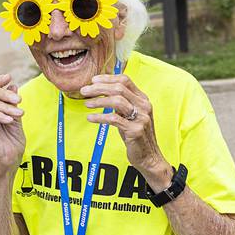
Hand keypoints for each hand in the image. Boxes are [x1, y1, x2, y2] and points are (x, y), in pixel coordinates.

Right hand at [0, 74, 25, 176]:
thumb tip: (13, 85)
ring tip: (19, 114)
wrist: (11, 157)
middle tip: (19, 100)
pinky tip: (10, 120)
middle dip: (5, 93)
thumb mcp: (16, 116)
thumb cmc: (14, 138)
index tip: (8, 76)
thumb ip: (13, 103)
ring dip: (7, 107)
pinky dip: (0, 116)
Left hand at [81, 74, 171, 190]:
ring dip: (98, 101)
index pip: (125, 80)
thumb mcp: (131, 116)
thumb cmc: (136, 136)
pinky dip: (100, 117)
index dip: (108, 78)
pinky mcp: (135, 130)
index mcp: (143, 99)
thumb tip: (102, 91)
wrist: (149, 157)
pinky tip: (90, 118)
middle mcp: (144, 106)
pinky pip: (114, 119)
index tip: (93, 80)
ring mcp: (141, 118)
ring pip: (117, 101)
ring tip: (86, 104)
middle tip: (84, 90)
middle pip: (119, 88)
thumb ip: (121, 103)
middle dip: (99, 88)